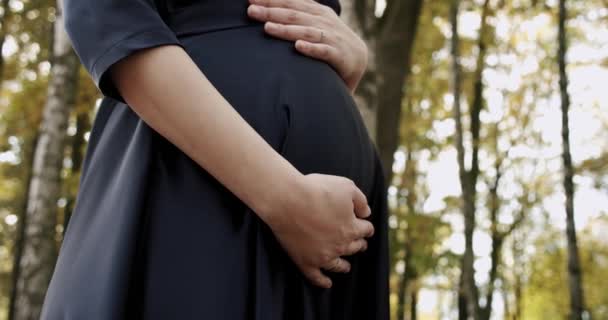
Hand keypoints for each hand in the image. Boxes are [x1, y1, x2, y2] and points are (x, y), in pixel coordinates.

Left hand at [247, 0, 367, 92]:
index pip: (291, 2)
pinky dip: (311, 48)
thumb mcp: (315, 21)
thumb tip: (276, 3)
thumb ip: (299, 12)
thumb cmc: (329, 40)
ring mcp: (331, 38)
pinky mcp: (338, 55)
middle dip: (272, 12)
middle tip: (251, 11)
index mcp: (317, 11)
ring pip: (305, 31)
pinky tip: (298, 47)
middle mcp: (323, 22)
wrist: (357, 59)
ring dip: (286, 30)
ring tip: (268, 28)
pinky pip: (323, 51)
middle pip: (294, 15)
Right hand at [262, 173, 373, 287]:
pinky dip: (322, 281)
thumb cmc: (316, 189)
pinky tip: (327, 284)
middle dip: (358, 244)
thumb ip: (361, 200)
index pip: (366, 229)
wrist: (287, 200)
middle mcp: (340, 245)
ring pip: (339, 265)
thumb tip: (366, 213)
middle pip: (355, 247)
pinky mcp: (305, 261)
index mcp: (351, 227)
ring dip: (345, 265)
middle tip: (359, 244)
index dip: (366, 226)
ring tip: (346, 267)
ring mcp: (322, 256)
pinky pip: (316, 277)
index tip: (364, 224)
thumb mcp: (346, 186)